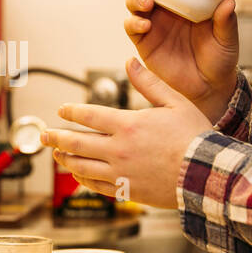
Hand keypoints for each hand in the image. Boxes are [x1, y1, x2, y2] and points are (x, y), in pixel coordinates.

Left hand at [41, 56, 213, 209]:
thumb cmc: (195, 137)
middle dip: (56, 137)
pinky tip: (78, 175)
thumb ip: (149, 83)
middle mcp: (118, 149)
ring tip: (57, 154)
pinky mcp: (126, 191)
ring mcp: (120, 172)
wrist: (206, 175)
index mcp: (128, 124)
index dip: (71, 112)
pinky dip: (83, 180)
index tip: (61, 110)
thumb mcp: (175, 102)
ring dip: (65, 159)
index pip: (88, 116)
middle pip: (77, 142)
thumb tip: (131, 61)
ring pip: (82, 166)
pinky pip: (96, 186)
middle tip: (44, 135)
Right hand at [126, 0, 239, 122]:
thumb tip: (228, 2)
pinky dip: (134, 22)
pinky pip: (132, 26)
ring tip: (146, 2)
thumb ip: (226, 22)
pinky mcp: (144, 41)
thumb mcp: (227, 39)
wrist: (209, 88)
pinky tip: (144, 24)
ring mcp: (153, 23)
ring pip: (135, 1)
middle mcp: (166, 7)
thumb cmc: (220, 58)